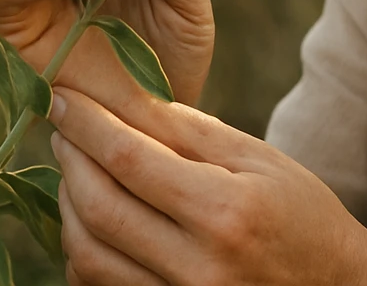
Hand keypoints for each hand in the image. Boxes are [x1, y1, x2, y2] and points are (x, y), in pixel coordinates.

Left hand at [47, 86, 366, 285]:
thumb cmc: (304, 216)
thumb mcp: (262, 161)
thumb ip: (193, 133)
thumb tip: (127, 100)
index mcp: (226, 212)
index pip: (131, 160)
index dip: (87, 125)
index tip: (61, 97)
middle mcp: (198, 268)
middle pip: (99, 210)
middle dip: (69, 161)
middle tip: (62, 126)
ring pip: (87, 258)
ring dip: (69, 207)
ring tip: (75, 168)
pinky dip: (84, 250)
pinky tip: (93, 217)